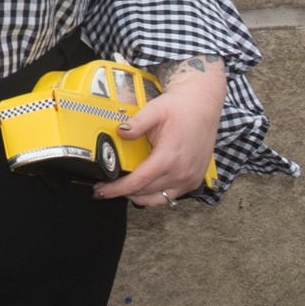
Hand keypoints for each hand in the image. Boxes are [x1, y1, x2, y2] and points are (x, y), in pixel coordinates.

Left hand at [93, 56, 224, 207]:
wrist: (203, 105)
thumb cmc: (181, 107)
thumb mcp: (155, 110)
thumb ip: (137, 123)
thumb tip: (119, 131)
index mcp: (169, 157)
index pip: (137, 182)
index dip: (116, 189)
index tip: (101, 191)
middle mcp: (181, 172)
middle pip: (144, 193)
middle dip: (122, 192)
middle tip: (105, 188)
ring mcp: (189, 179)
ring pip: (157, 200)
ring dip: (137, 197)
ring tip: (122, 189)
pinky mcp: (194, 181)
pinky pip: (170, 197)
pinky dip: (154, 196)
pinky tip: (142, 187)